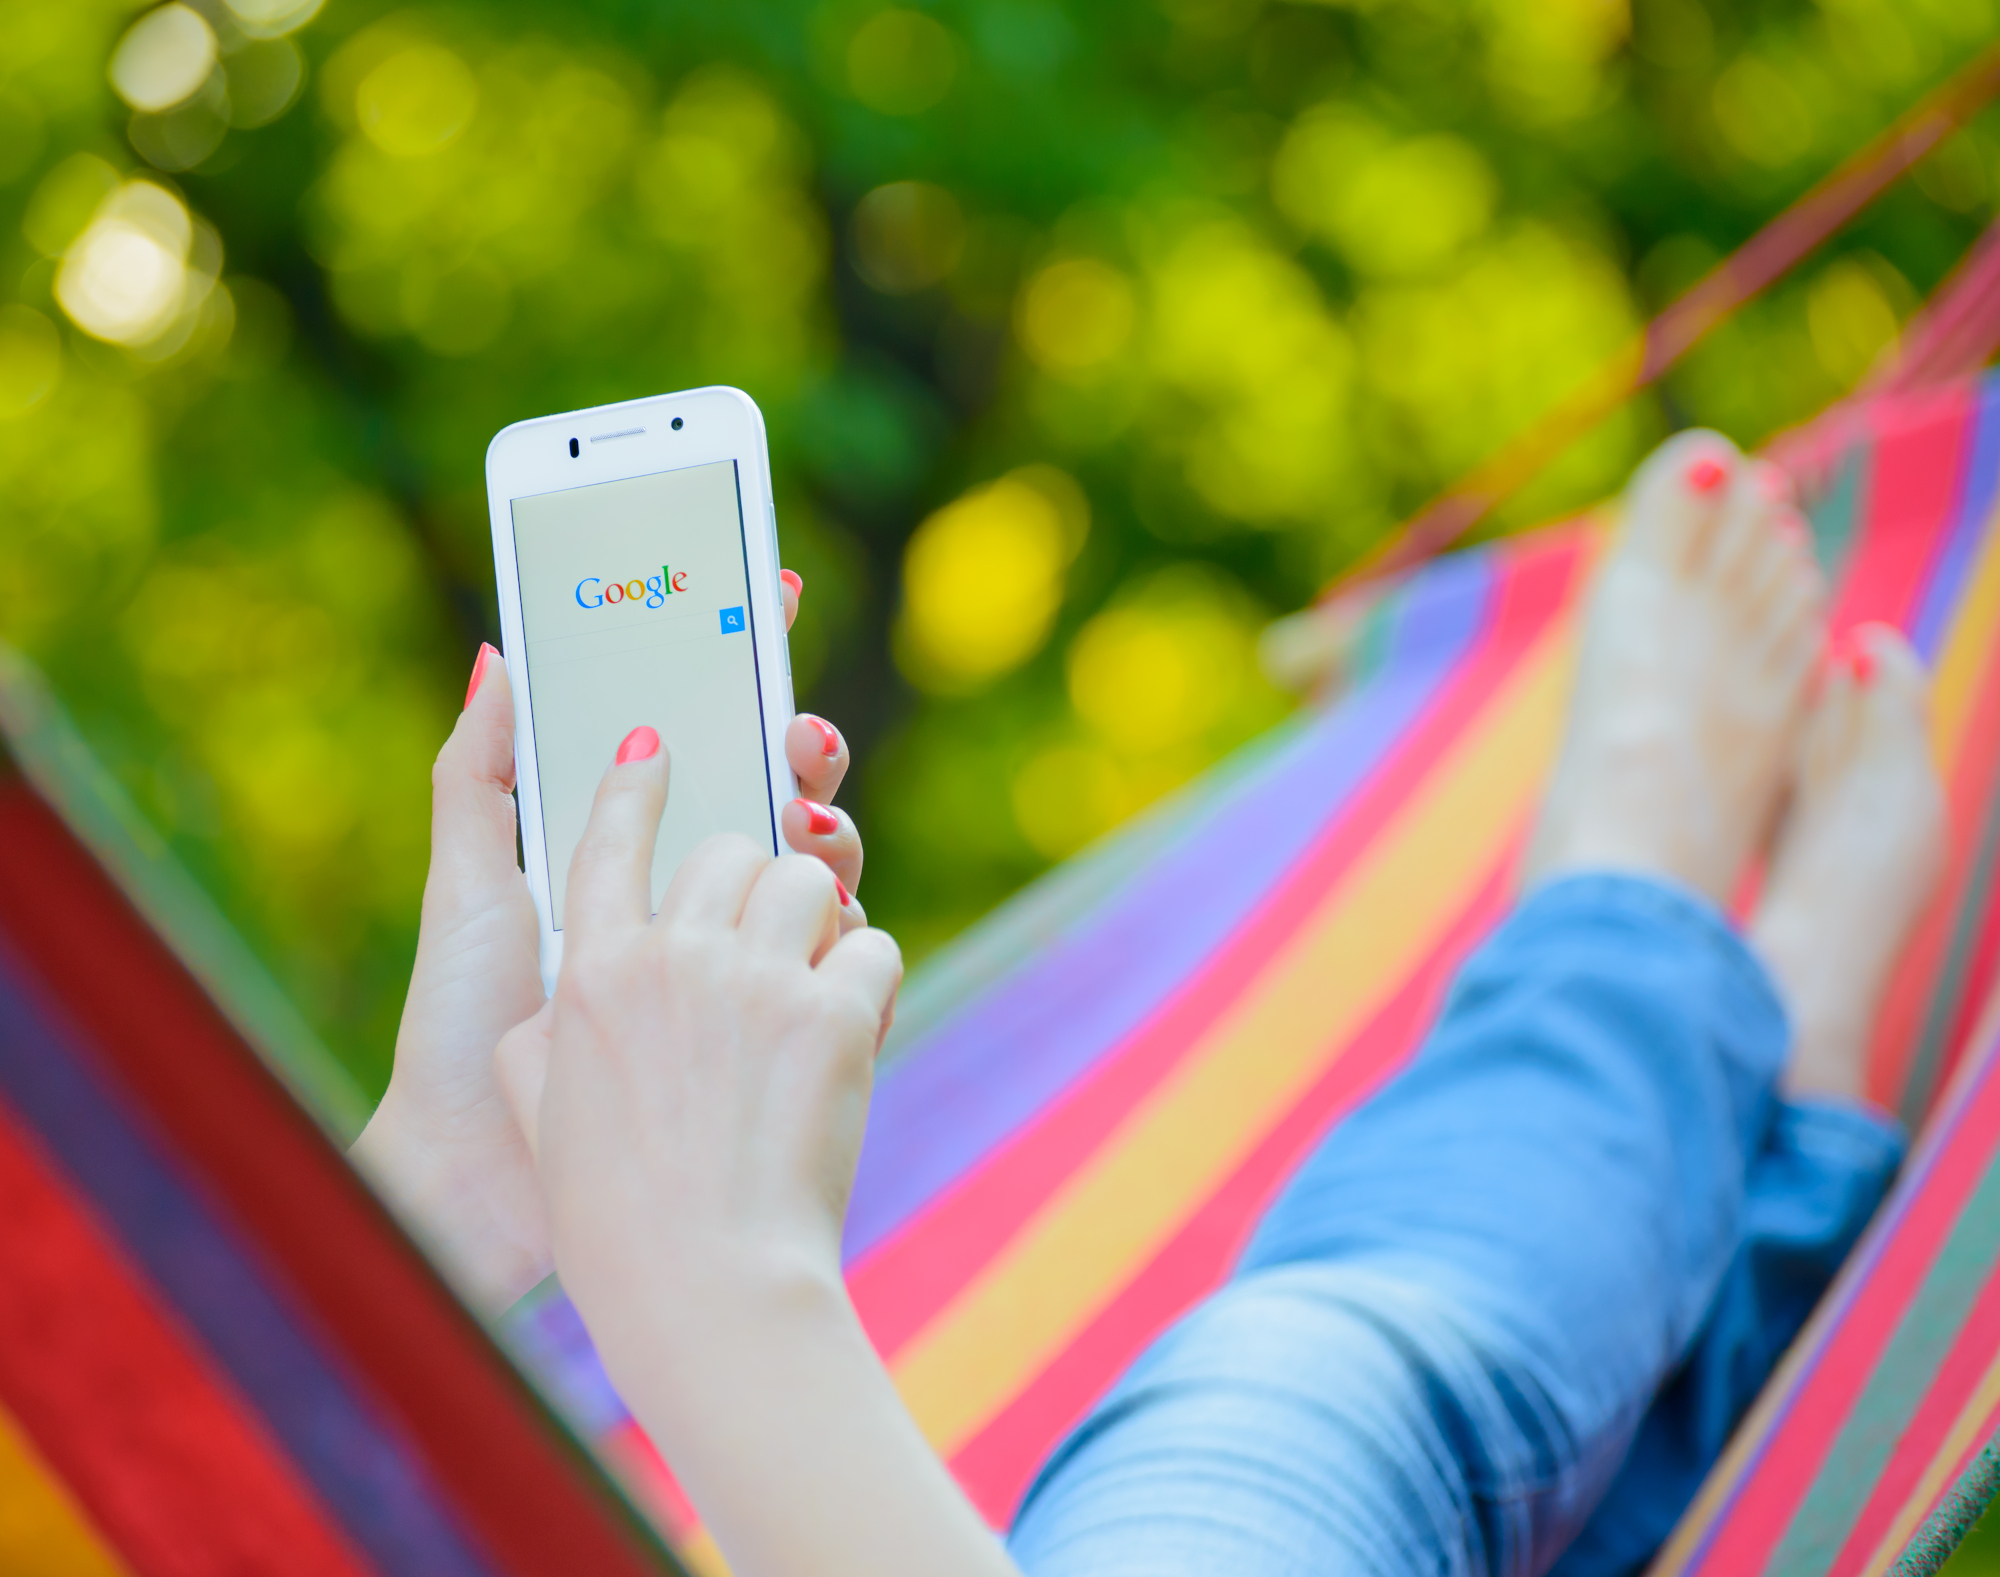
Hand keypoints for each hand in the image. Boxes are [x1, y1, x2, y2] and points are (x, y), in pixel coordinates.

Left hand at [351, 571, 861, 1314]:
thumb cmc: (464, 1029)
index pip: (703, 742)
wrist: (485, 1179)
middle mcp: (695, 903)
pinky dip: (852, 931)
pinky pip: (844, 963)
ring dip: (828, 828)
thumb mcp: (467, 891)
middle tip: (795, 734)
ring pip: (821, 867)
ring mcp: (743, 967)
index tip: (769, 592)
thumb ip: (480, 775)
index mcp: (627, 858)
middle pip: (777, 792)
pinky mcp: (781, 1032)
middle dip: (801, 742)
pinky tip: (834, 917)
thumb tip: (498, 655)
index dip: (741, 667)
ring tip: (807, 823)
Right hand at [495, 734, 901, 1361]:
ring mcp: (756, 978)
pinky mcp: (834, 1011)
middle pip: (730, 850)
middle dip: (756, 880)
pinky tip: (852, 1028)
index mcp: (591, 973)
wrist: (705, 1285)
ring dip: (821, 919)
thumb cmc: (617, 1219)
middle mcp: (670, 956)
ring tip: (813, 982)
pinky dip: (870, 982)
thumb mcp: (546, 1115)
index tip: (657, 748)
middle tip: (764, 937)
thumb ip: (551, 1036)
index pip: (609, 837)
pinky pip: (874, 945)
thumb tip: (564, 1003)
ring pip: (811, 877)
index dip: (635, 783)